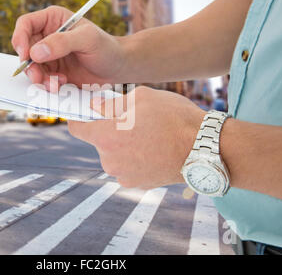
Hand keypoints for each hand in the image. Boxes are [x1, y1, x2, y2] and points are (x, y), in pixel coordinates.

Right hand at [12, 6, 127, 91]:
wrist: (118, 68)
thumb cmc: (106, 47)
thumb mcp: (87, 39)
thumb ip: (62, 42)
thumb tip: (35, 52)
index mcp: (52, 19)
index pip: (25, 24)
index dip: (20, 38)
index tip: (24, 54)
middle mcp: (47, 36)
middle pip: (25, 49)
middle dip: (29, 65)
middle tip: (38, 77)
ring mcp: (49, 55)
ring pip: (31, 67)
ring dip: (39, 78)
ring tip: (55, 84)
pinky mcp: (53, 71)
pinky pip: (41, 79)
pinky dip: (48, 84)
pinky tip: (62, 83)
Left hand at [68, 86, 205, 188]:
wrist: (204, 148)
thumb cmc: (173, 118)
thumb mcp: (141, 98)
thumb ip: (111, 104)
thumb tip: (94, 107)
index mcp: (106, 136)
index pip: (76, 127)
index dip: (80, 117)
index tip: (88, 112)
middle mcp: (109, 160)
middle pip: (99, 141)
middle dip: (110, 130)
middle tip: (133, 120)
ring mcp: (123, 175)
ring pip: (114, 154)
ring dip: (124, 145)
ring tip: (148, 135)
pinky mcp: (138, 183)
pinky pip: (128, 167)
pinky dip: (136, 158)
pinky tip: (154, 149)